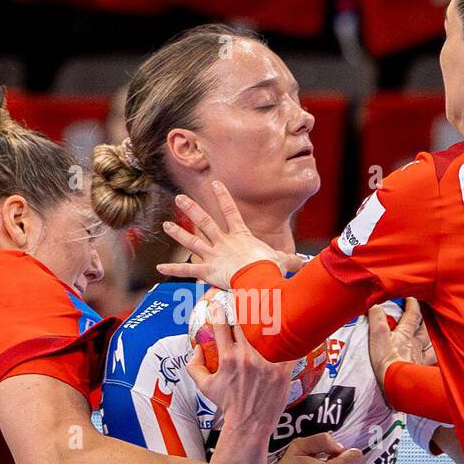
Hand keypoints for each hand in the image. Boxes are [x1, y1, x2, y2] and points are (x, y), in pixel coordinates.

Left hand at [156, 182, 279, 288]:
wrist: (259, 279)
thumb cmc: (270, 270)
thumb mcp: (281, 261)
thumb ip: (289, 260)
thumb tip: (304, 262)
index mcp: (240, 236)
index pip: (231, 212)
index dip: (223, 197)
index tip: (215, 183)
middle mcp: (224, 242)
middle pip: (205, 221)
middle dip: (191, 209)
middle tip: (179, 198)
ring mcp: (213, 255)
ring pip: (192, 241)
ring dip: (179, 233)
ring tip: (166, 225)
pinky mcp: (207, 271)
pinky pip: (187, 270)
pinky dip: (174, 268)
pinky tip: (160, 266)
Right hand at [185, 299, 290, 434]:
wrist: (249, 423)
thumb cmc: (228, 404)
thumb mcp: (204, 386)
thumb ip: (194, 366)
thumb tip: (196, 349)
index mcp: (227, 358)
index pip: (222, 326)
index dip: (218, 311)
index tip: (218, 304)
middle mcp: (246, 357)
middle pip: (245, 323)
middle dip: (243, 310)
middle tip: (244, 301)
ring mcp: (266, 363)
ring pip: (266, 330)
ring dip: (264, 318)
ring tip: (266, 307)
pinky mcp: (282, 369)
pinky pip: (286, 347)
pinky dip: (286, 337)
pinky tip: (288, 328)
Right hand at [367, 298, 434, 393]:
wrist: (396, 386)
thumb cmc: (386, 362)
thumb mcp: (377, 337)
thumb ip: (376, 319)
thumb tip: (375, 304)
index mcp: (405, 335)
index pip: (412, 316)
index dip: (413, 305)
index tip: (412, 298)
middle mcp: (416, 345)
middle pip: (426, 329)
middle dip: (427, 320)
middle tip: (428, 313)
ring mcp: (421, 359)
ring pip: (433, 345)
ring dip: (434, 338)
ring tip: (436, 335)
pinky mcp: (422, 372)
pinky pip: (434, 362)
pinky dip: (438, 359)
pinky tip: (440, 360)